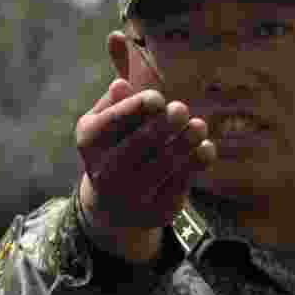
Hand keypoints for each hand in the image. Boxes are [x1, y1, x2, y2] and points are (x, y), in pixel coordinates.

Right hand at [75, 79, 214, 260]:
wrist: (112, 207)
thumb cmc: (113, 149)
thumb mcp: (105, 125)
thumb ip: (115, 103)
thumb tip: (121, 84)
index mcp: (89, 141)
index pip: (113, 121)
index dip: (137, 107)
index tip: (157, 98)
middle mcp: (105, 170)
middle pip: (141, 142)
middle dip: (165, 123)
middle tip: (181, 109)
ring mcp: (130, 194)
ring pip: (165, 163)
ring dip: (186, 141)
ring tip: (199, 125)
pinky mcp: (156, 210)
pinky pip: (181, 182)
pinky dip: (196, 162)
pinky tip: (205, 148)